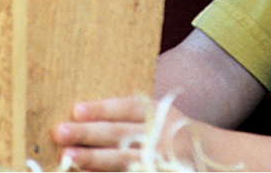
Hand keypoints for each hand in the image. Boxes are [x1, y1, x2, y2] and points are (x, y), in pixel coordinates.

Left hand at [53, 96, 194, 171]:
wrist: (210, 159)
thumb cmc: (170, 132)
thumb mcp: (160, 115)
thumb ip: (130, 113)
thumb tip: (81, 111)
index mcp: (160, 113)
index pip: (128, 108)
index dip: (102, 109)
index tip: (76, 109)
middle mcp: (161, 137)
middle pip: (121, 135)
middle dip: (89, 134)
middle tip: (60, 131)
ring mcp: (162, 162)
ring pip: (123, 162)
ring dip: (93, 160)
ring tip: (68, 156)